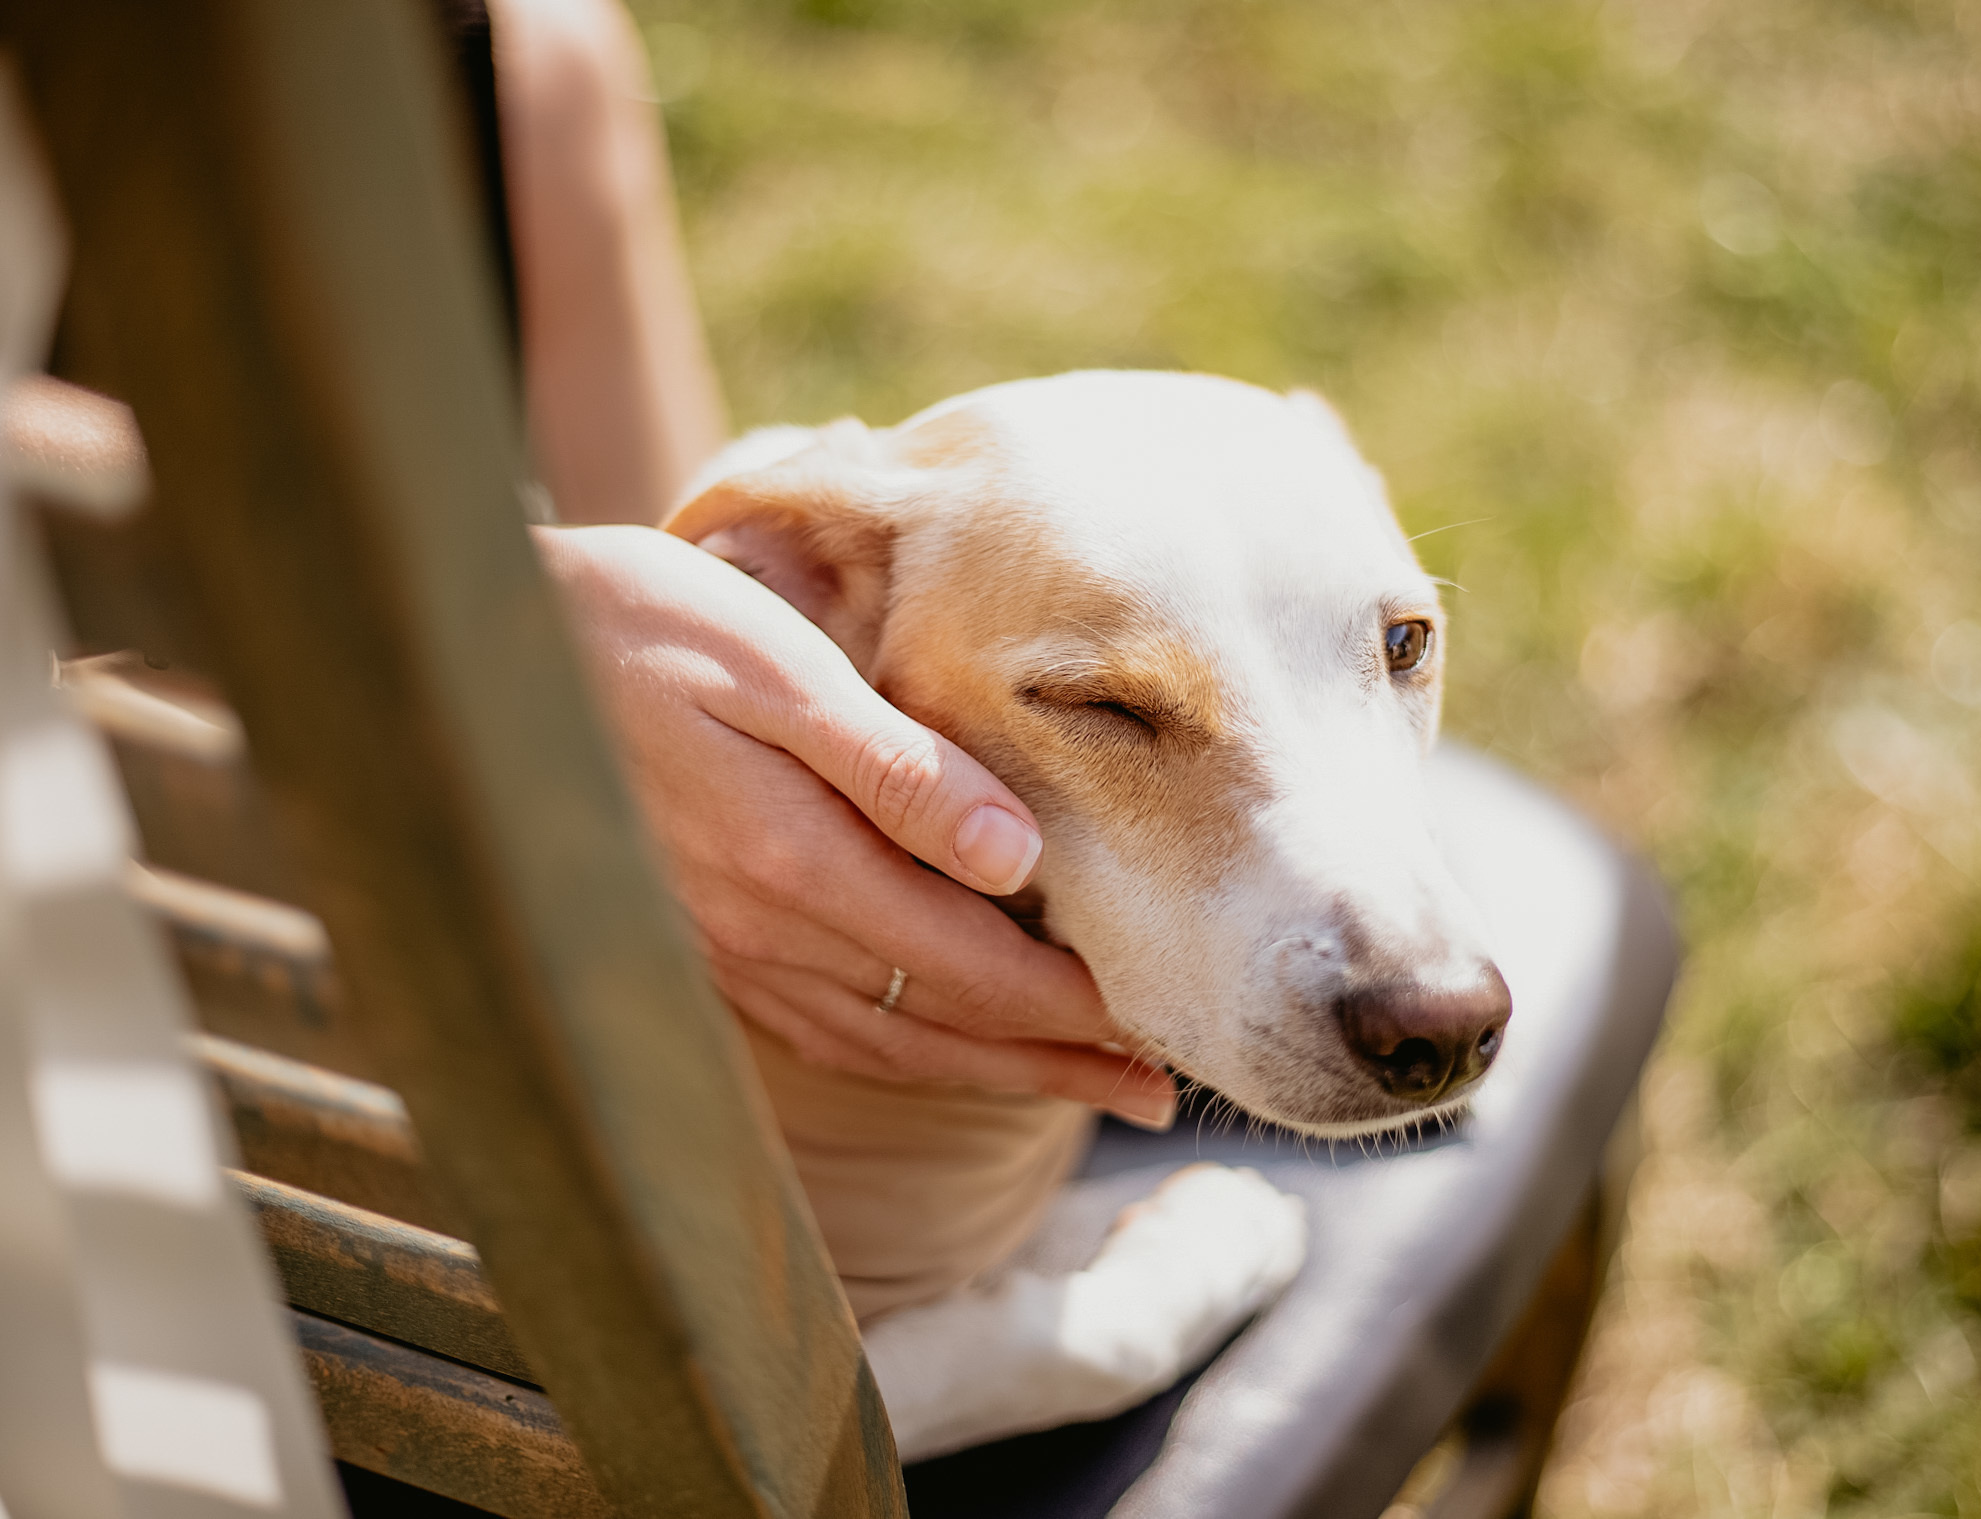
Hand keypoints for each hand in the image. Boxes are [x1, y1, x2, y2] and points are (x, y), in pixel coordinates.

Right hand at [536, 523, 1176, 1126]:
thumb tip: (1017, 857)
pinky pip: (818, 1029)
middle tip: (1156, 1093)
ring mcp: (718, 956)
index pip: (968, 966)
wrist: (484, 654)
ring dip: (990, 1072)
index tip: (1154, 1024)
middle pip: (939, 1027)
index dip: (1068, 1007)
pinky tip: (942, 1049)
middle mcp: (758, 935)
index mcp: (793, 864)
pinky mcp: (693, 952)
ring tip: (1082, 1087)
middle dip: (1054, 1062)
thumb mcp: (772, 666)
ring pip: (883, 1045)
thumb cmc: (642, 626)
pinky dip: (901, 1054)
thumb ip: (896, 768)